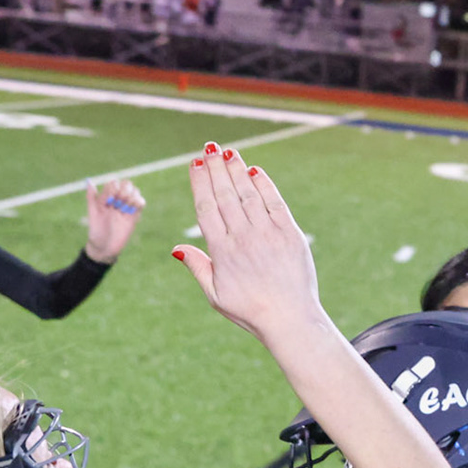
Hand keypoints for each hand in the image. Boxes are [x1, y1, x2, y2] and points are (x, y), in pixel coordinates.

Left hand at [84, 177, 145, 261]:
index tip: (109, 201)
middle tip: (119, 203)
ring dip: (131, 196)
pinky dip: (139, 202)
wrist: (105, 248)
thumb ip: (91, 198)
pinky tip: (132, 210)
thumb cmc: (96, 232)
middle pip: (126, 184)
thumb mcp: (92, 214)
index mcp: (105, 198)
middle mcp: (116, 200)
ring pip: (135, 191)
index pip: (113, 183)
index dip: (113, 189)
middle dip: (124, 190)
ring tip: (124, 208)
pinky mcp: (134, 215)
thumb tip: (89, 182)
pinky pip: (141, 202)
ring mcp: (126, 207)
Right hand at [172, 142, 321, 340]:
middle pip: (225, 195)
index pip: (206, 208)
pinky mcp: (290, 234)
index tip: (195, 164)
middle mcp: (243, 238)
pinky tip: (255, 171)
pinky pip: (275, 203)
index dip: (200, 183)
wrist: (290, 319)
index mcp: (221, 251)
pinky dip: (265, 185)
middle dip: (216, 168)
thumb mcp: (216, 295)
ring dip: (237, 170)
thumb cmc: (250, 310)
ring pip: (248, 194)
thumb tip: (177, 247)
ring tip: (228, 152)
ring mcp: (268, 234)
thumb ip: (197, 267)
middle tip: (209, 148)